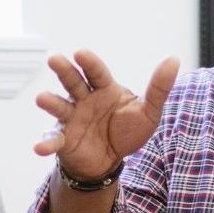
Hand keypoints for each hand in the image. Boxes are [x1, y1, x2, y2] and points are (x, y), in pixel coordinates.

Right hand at [33, 50, 179, 179]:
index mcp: (105, 89)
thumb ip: (159, 87)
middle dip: (64, 70)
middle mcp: (85, 99)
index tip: (81, 53)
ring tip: (42, 99)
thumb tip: (174, 59)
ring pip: (60, 106)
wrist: (112, 159)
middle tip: (55, 60)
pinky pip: (53, 139)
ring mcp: (72, 118)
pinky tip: (39, 148)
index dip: (89, 63)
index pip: (97, 72)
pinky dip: (46, 143)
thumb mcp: (148, 111)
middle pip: (73, 82)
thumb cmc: (128, 130)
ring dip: (51, 101)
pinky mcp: (64, 139)